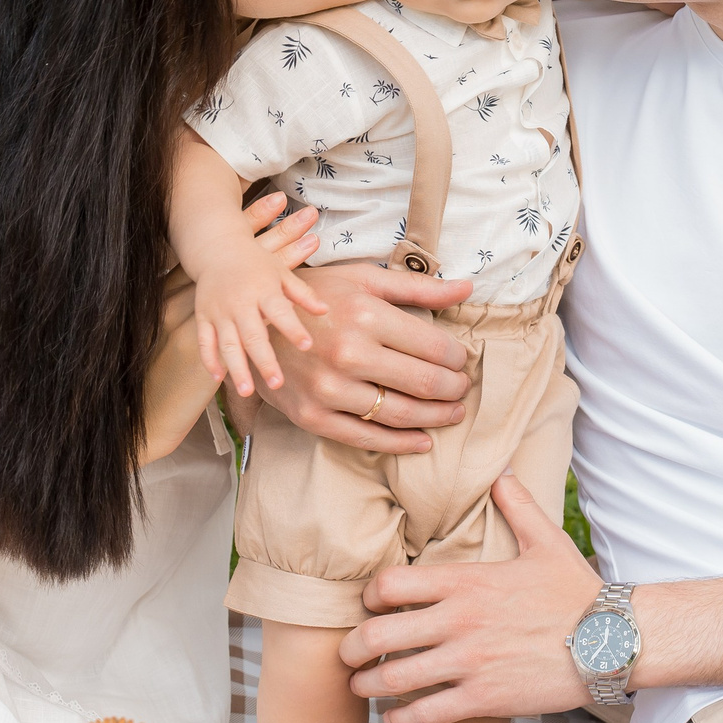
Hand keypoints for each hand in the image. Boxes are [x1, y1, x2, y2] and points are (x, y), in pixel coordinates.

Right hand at [191, 211, 328, 396]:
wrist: (218, 247)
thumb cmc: (256, 262)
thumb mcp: (282, 272)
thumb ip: (302, 293)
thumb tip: (325, 310)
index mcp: (263, 289)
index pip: (280, 311)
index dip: (293, 329)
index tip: (307, 346)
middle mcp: (240, 302)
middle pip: (253, 335)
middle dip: (264, 361)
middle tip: (277, 384)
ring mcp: (219, 311)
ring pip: (228, 344)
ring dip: (237, 368)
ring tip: (247, 392)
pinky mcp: (203, 316)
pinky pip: (205, 341)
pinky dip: (210, 360)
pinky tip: (219, 378)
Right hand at [253, 262, 476, 454]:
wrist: (254, 323)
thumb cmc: (317, 297)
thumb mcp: (364, 279)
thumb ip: (418, 287)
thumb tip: (468, 289)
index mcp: (365, 315)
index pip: (433, 347)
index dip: (457, 359)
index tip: (462, 362)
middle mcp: (348, 354)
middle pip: (423, 383)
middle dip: (453, 389)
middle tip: (463, 388)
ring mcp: (328, 389)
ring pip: (401, 414)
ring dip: (436, 417)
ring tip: (452, 412)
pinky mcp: (312, 416)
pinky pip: (367, 438)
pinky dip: (401, 444)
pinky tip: (423, 440)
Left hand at [341, 475, 602, 722]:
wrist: (612, 641)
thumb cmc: (577, 592)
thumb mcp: (547, 541)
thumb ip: (518, 506)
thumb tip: (505, 472)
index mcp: (467, 581)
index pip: (390, 585)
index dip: (369, 596)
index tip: (369, 605)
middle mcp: (459, 622)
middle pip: (377, 635)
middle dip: (351, 648)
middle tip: (347, 655)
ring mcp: (469, 663)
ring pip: (393, 679)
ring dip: (367, 686)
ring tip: (359, 688)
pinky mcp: (484, 700)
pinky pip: (425, 715)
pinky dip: (401, 720)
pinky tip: (395, 718)